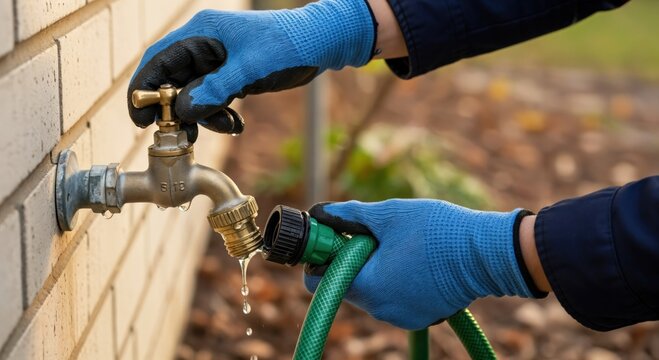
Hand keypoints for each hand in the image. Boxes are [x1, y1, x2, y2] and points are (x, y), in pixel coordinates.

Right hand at [128, 0, 374, 138]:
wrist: (321, 43)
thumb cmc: (288, 44)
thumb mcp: (250, 68)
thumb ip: (215, 89)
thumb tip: (183, 111)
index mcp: (202, 33)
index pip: (160, 59)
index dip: (146, 88)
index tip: (141, 117)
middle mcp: (205, 46)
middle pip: (174, 80)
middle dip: (176, 109)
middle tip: (180, 135)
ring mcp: (218, 62)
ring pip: (194, 95)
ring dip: (202, 116)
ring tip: (225, 127)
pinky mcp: (231, 76)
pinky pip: (213, 100)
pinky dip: (219, 115)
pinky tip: (235, 125)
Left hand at [304, 199, 533, 329]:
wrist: (487, 253)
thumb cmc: (438, 230)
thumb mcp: (389, 215)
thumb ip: (350, 215)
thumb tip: (321, 212)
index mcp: (368, 285)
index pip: (320, 279)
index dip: (322, 255)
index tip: (334, 237)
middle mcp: (381, 308)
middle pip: (347, 284)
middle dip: (351, 259)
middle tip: (370, 236)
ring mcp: (401, 316)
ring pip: (371, 291)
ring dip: (374, 270)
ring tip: (398, 246)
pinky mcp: (420, 316)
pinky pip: (393, 298)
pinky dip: (394, 281)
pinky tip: (412, 260)